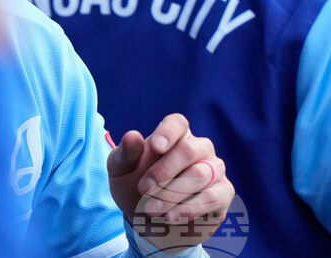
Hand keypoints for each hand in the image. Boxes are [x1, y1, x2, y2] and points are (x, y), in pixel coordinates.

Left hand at [107, 114, 233, 251]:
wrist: (149, 221)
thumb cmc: (135, 185)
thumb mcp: (121, 170)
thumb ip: (126, 153)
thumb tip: (132, 136)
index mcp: (174, 135)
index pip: (177, 123)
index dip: (168, 132)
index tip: (155, 147)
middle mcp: (199, 148)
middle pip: (189, 150)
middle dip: (164, 171)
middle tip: (143, 189)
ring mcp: (215, 169)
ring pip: (200, 175)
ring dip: (172, 193)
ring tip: (151, 209)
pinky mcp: (223, 193)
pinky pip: (213, 196)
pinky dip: (190, 208)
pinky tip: (171, 216)